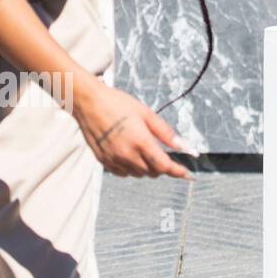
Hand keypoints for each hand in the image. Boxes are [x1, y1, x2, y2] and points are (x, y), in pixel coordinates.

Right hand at [73, 75, 197, 178]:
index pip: (164, 166)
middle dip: (161, 166)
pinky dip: (130, 168)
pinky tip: (129, 154)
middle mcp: (126, 154)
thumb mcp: (146, 113)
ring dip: (146, 167)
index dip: (178, 172)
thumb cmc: (117, 103)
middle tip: (161, 153)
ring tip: (142, 150)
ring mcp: (113, 159)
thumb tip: (184, 147)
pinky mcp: (103, 161)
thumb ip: (166, 133)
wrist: (88, 102)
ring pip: (138, 174)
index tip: (188, 175)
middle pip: (152, 172)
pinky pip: (122, 173)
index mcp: (140, 141)